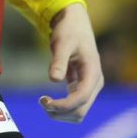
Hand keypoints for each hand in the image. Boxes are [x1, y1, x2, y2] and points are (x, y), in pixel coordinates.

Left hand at [40, 3, 103, 122]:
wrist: (75, 23)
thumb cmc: (69, 30)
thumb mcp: (62, 43)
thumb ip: (59, 61)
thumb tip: (54, 79)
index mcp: (93, 73)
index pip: (81, 98)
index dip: (63, 105)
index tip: (44, 101)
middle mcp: (95, 83)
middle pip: (81, 111)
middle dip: (60, 112)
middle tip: (41, 101)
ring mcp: (90, 86)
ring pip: (78, 113)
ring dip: (61, 114)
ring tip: (43, 102)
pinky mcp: (83, 87)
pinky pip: (75, 106)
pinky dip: (62, 109)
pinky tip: (48, 100)